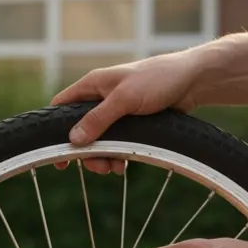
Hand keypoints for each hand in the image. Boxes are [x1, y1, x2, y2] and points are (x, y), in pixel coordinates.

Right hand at [50, 50, 207, 174]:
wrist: (194, 81)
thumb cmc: (158, 80)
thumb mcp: (124, 99)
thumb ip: (98, 118)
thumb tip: (74, 139)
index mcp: (93, 85)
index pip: (62, 106)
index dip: (54, 130)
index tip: (56, 154)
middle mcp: (100, 98)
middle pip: (80, 131)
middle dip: (87, 152)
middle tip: (98, 167)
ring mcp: (116, 111)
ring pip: (98, 141)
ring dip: (103, 157)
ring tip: (116, 167)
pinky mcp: (131, 123)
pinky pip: (116, 144)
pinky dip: (117, 156)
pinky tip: (125, 164)